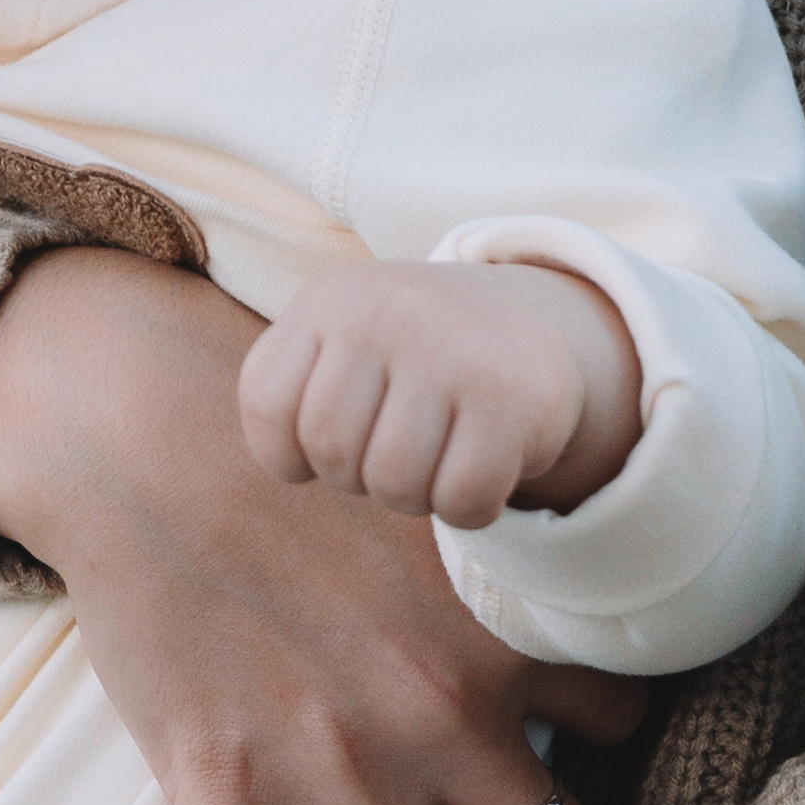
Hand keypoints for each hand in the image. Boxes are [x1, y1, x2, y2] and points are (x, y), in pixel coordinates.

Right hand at [0, 248, 647, 804]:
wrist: (147, 436)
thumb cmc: (297, 453)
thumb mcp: (438, 490)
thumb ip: (514, 560)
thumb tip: (591, 584)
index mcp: (498, 634)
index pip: (629, 721)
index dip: (631, 744)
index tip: (621, 757)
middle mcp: (436, 722)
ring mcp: (334, 780)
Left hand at [239, 260, 644, 527]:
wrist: (535, 323)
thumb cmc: (414, 357)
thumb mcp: (343, 343)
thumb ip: (292, 394)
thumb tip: (289, 468)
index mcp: (333, 296)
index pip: (268, 400)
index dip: (289, 451)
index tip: (332, 441)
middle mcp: (390, 310)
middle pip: (332, 452)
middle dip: (359, 476)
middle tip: (398, 447)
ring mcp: (453, 349)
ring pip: (394, 482)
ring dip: (415, 496)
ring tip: (439, 455)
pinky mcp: (513, 398)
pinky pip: (461, 499)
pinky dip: (471, 508)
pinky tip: (486, 467)